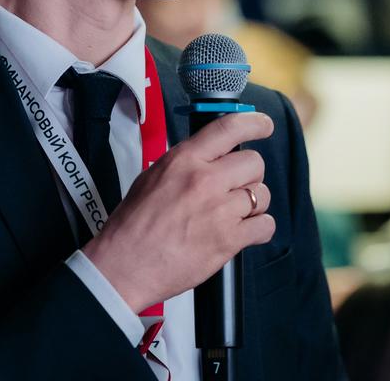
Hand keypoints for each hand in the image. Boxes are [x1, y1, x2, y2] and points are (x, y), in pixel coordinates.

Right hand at [81, 112, 275, 312]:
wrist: (125, 265)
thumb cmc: (133, 225)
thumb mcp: (153, 176)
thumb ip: (186, 162)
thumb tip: (212, 155)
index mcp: (184, 161)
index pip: (229, 128)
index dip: (254, 123)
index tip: (264, 125)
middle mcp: (205, 181)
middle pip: (254, 163)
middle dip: (249, 174)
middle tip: (237, 185)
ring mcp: (220, 211)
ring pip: (262, 195)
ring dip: (253, 203)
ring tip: (234, 213)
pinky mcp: (229, 240)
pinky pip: (265, 225)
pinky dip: (259, 229)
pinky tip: (244, 231)